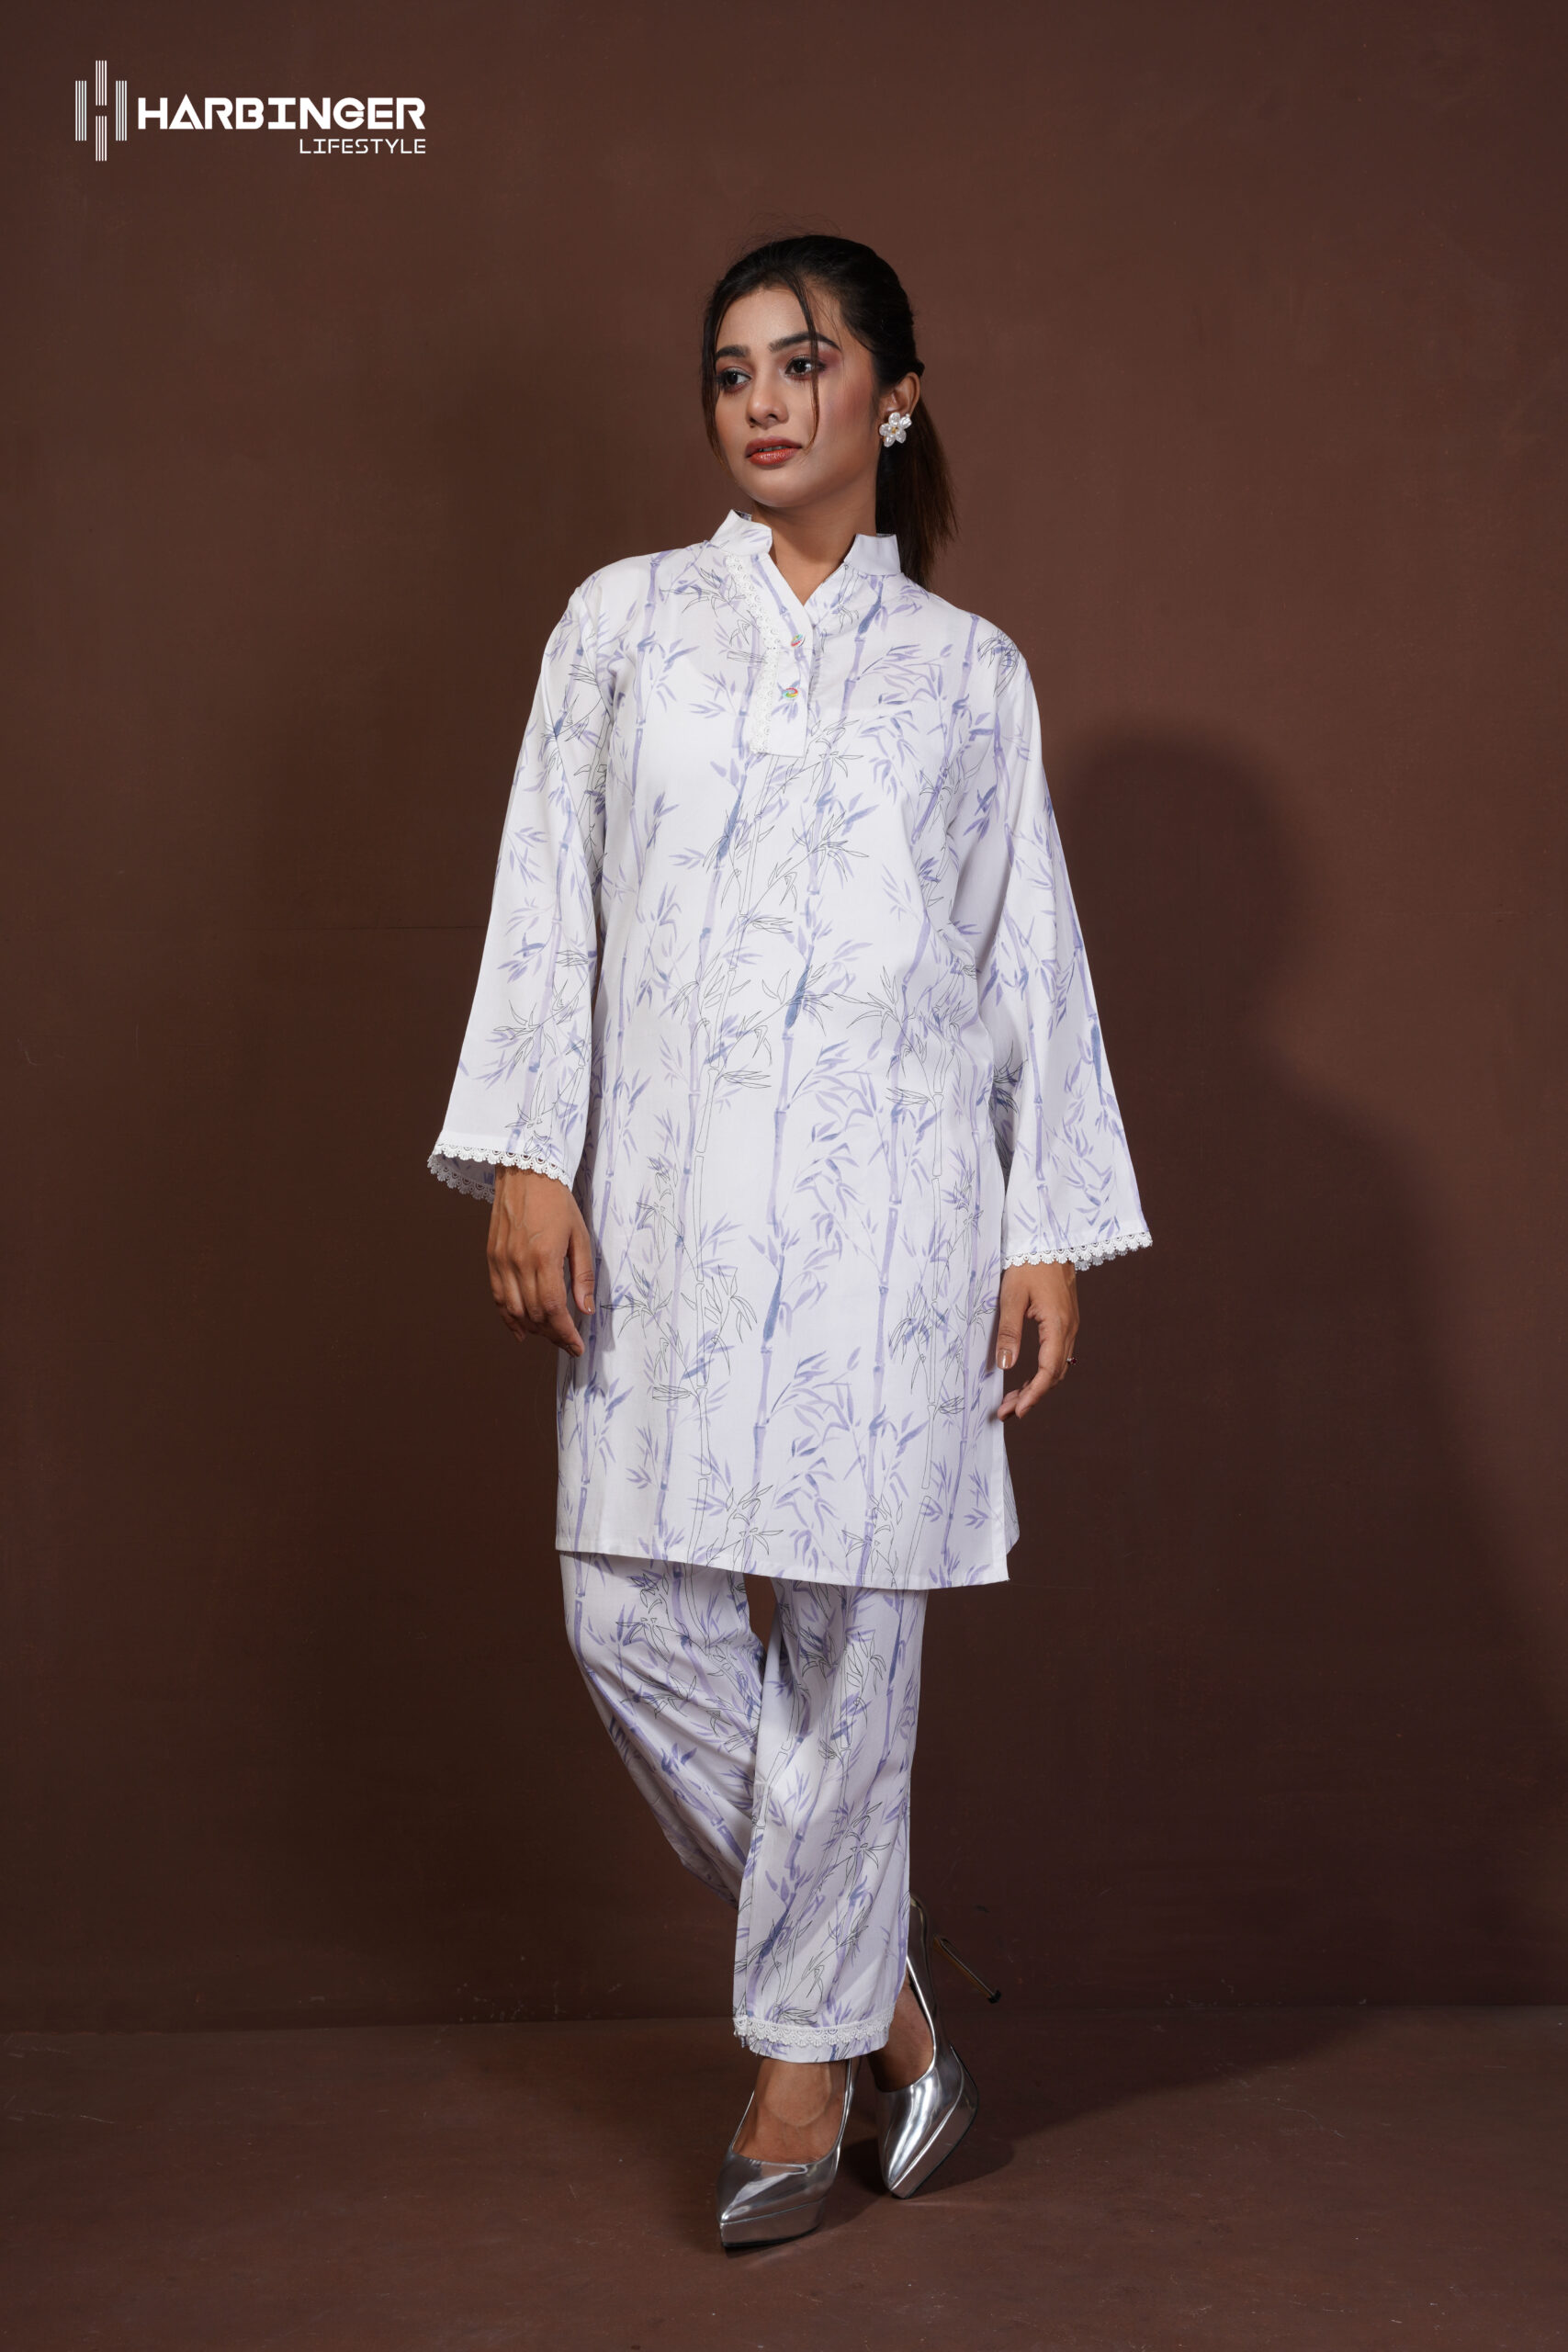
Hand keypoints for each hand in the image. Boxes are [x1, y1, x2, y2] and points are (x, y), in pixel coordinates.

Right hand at [486, 1166, 595, 1355]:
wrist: (526, 1172)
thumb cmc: (558, 1202)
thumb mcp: (580, 1236)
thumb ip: (582, 1275)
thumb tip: (585, 1310)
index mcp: (544, 1257)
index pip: (553, 1308)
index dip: (565, 1332)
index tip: (576, 1347)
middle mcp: (518, 1262)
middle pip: (533, 1314)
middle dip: (553, 1334)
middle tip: (568, 1342)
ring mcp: (501, 1261)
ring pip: (514, 1310)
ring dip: (532, 1329)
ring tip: (550, 1336)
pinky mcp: (492, 1257)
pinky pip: (498, 1297)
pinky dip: (508, 1318)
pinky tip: (521, 1332)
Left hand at [995, 1259, 1077, 1418]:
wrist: (1048, 1238)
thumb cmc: (1027, 1263)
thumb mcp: (1011, 1297)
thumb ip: (1009, 1332)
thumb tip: (1007, 1366)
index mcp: (1057, 1325)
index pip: (1048, 1371)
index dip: (1033, 1395)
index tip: (1015, 1411)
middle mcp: (1069, 1329)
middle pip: (1055, 1374)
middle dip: (1032, 1396)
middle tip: (1007, 1411)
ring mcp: (1070, 1325)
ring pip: (1058, 1366)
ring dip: (1037, 1386)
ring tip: (1012, 1400)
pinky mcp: (1066, 1321)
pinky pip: (1058, 1354)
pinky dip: (1043, 1372)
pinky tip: (1027, 1378)